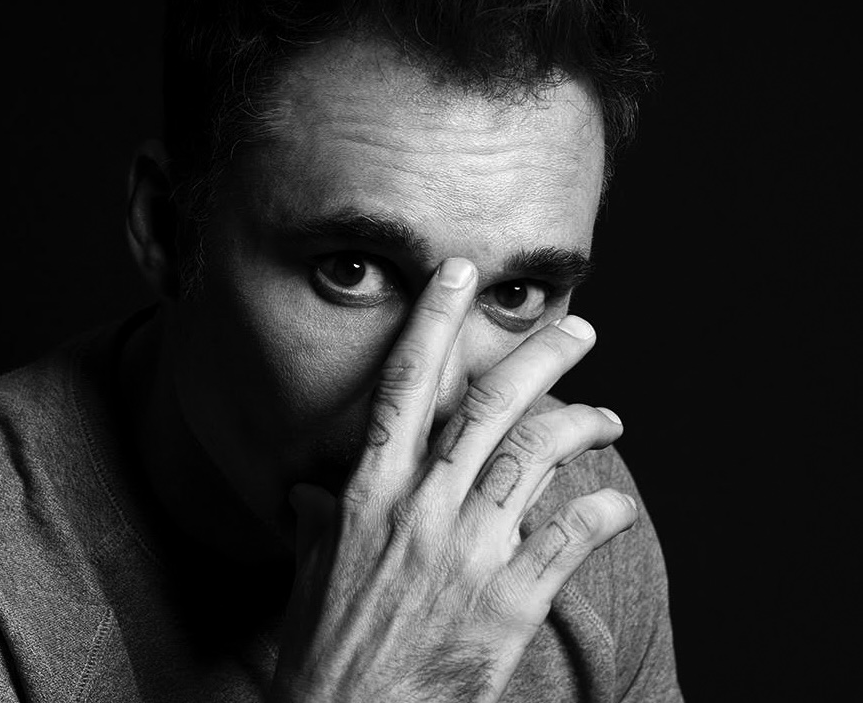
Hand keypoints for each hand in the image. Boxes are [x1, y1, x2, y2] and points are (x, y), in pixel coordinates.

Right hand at [271, 258, 637, 702]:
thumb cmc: (325, 649)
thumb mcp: (311, 574)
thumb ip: (320, 523)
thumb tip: (309, 495)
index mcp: (369, 493)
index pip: (404, 387)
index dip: (435, 323)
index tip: (459, 276)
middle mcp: (421, 509)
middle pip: (490, 406)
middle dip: (541, 356)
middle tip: (581, 328)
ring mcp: (468, 552)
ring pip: (538, 457)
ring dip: (583, 424)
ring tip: (609, 418)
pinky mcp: (509, 602)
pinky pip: (569, 536)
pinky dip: (601, 511)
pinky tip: (616, 503)